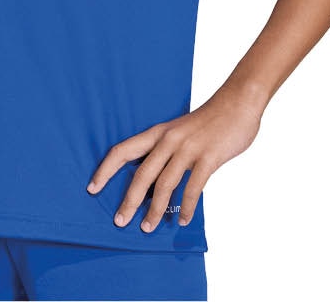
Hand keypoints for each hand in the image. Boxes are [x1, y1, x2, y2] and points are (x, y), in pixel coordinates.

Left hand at [86, 85, 264, 233]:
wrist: (237, 103)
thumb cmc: (207, 120)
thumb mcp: (179, 131)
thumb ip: (165, 151)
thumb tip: (151, 180)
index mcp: (158, 132)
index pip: (123, 150)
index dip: (105, 170)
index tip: (92, 188)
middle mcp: (169, 140)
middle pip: (142, 174)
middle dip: (129, 200)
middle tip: (119, 222)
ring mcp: (188, 148)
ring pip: (165, 184)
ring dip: (155, 209)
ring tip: (148, 227)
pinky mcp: (208, 157)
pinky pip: (194, 188)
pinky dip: (186, 207)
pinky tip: (183, 220)